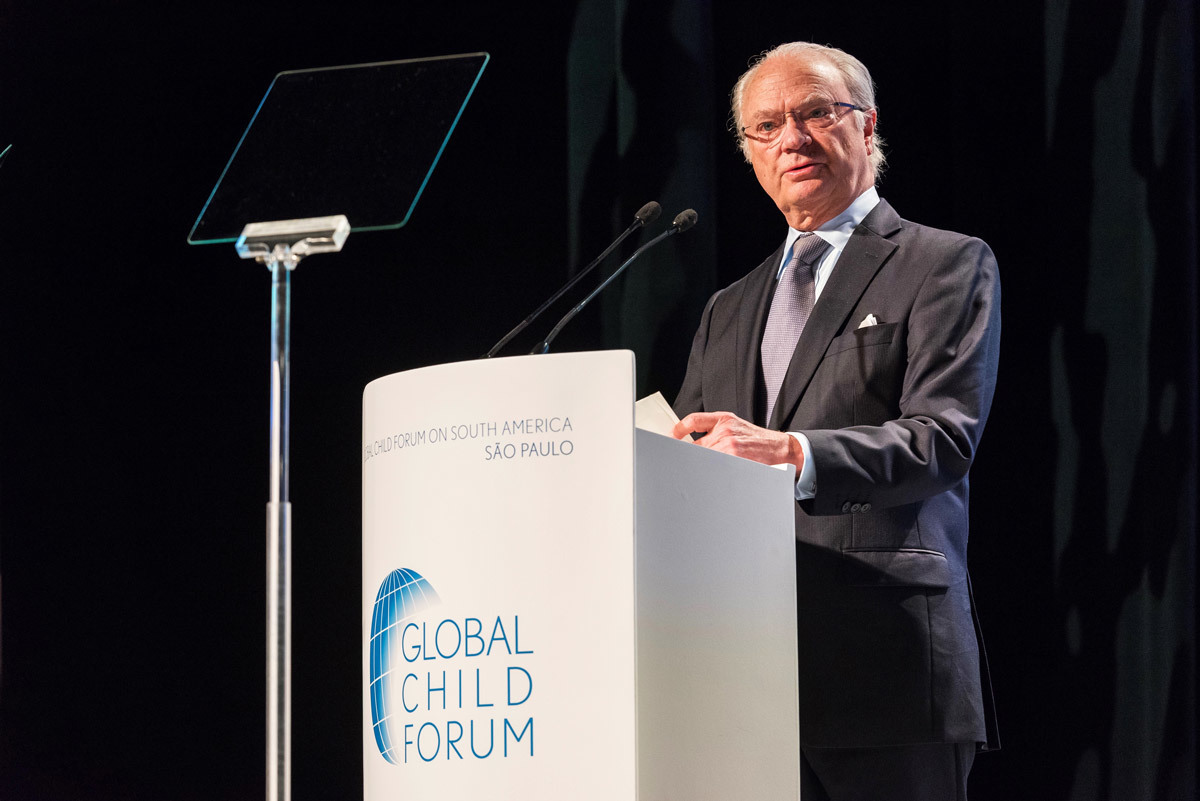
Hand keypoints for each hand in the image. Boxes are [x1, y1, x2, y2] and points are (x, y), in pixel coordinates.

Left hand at [673, 411, 803, 469]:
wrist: (780, 449)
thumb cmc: (757, 440)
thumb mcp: (736, 426)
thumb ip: (715, 430)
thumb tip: (689, 442)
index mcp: (724, 419)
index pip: (694, 420)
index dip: (679, 429)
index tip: (670, 437)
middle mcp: (725, 430)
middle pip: (695, 444)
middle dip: (687, 455)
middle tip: (678, 463)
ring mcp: (729, 445)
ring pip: (703, 457)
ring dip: (698, 466)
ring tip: (694, 474)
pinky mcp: (735, 458)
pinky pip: (714, 467)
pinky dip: (710, 472)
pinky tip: (710, 476)